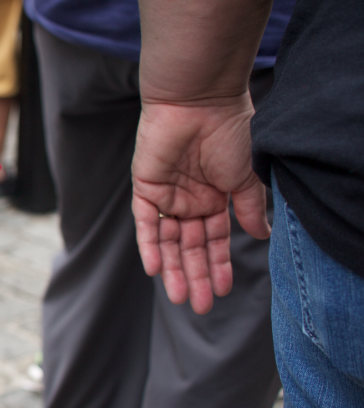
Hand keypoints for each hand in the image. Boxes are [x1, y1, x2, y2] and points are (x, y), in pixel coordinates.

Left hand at [131, 94, 270, 313]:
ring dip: (173, 269)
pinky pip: (145, 223)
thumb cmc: (228, 132)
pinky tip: (154, 270)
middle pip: (190, 246)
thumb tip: (262, 236)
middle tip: (202, 306)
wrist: (199, 101)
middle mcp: (190, 199)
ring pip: (168, 241)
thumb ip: (249, 207)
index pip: (214, 239)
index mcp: (216, 197)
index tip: (224, 290)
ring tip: (181, 297)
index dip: (218, 264)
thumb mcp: (245, 176)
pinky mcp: (145, 187)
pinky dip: (149, 245)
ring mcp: (167, 194)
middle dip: (196, 275)